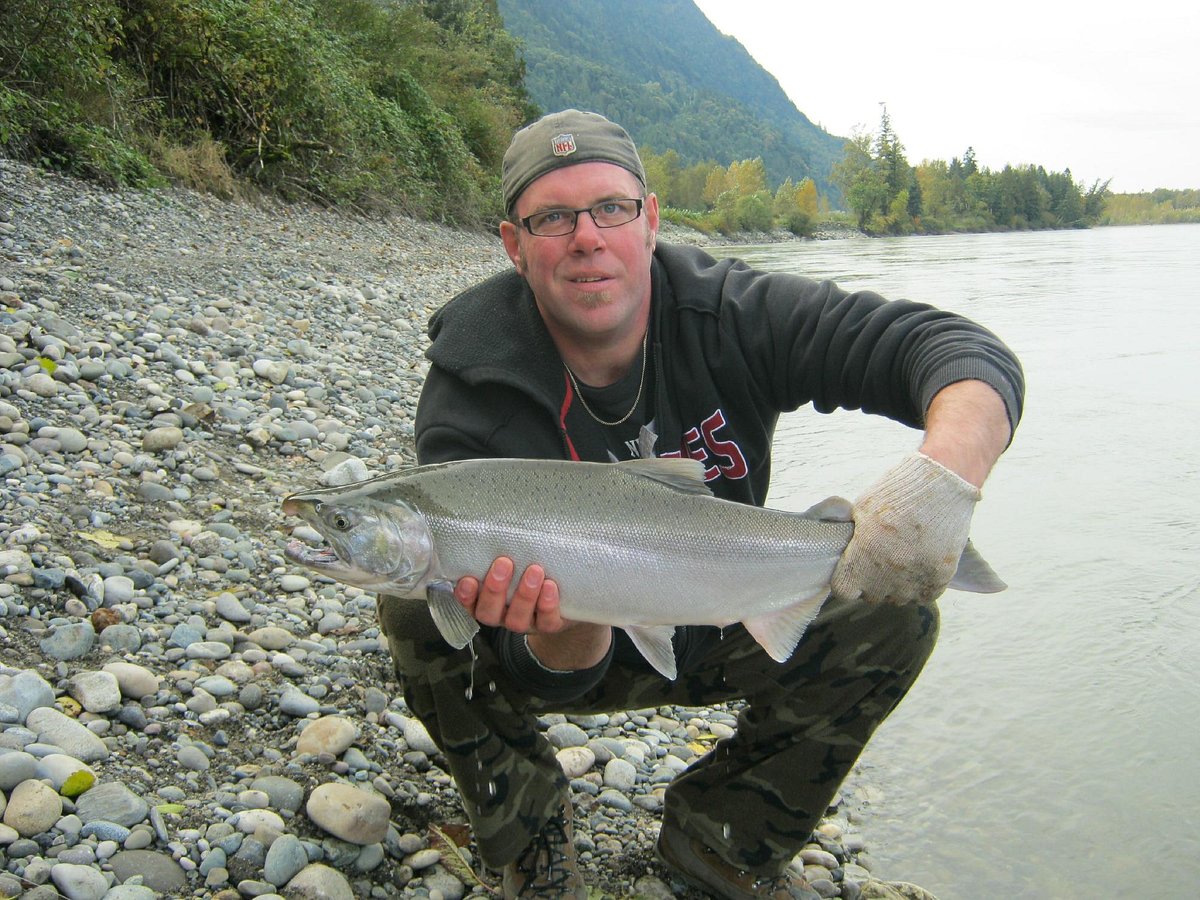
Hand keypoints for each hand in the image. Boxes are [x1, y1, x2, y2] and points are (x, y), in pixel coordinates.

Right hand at [455, 557, 611, 668]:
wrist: (564, 593)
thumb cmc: (528, 568)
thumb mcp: (514, 560)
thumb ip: (502, 550)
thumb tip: (495, 520)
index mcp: (486, 601)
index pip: (469, 602)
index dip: (466, 595)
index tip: (468, 578)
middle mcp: (502, 615)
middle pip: (489, 612)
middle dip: (495, 589)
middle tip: (504, 563)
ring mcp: (525, 622)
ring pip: (517, 620)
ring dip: (524, 595)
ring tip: (534, 570)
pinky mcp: (549, 625)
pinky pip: (546, 622)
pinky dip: (548, 605)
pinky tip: (550, 586)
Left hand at [831, 452, 979, 604]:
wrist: (942, 484)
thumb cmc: (898, 491)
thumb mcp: (862, 508)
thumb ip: (850, 534)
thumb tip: (842, 546)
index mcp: (864, 555)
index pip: (844, 591)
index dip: (846, 581)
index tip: (852, 572)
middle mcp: (888, 573)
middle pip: (872, 596)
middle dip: (871, 583)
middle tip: (879, 562)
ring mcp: (915, 578)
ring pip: (899, 599)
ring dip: (896, 586)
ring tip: (902, 562)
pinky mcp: (939, 578)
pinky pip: (924, 595)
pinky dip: (920, 586)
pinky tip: (920, 566)